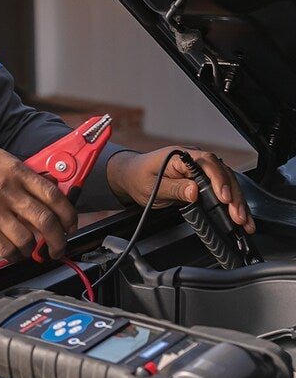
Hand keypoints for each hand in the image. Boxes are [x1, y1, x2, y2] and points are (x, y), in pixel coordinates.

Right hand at [0, 145, 77, 259]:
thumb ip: (23, 173)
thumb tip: (50, 186)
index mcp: (15, 170)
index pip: (53, 194)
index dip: (69, 213)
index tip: (71, 224)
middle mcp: (6, 190)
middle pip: (46, 220)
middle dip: (59, 239)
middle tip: (60, 247)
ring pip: (27, 239)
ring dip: (34, 249)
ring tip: (32, 250)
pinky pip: (5, 249)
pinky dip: (14, 256)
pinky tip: (13, 254)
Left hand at [106, 147, 255, 233]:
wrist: (132, 176)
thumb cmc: (139, 177)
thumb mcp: (151, 186)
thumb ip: (173, 188)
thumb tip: (194, 191)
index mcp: (180, 156)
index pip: (207, 163)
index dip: (218, 180)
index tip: (224, 197)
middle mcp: (195, 159)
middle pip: (222, 174)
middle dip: (233, 196)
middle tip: (238, 216)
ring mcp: (201, 170)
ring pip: (227, 183)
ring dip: (237, 202)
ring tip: (245, 222)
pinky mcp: (204, 181)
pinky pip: (222, 190)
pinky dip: (232, 204)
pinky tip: (241, 218)